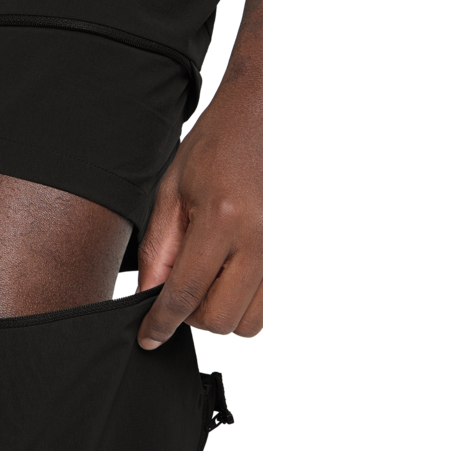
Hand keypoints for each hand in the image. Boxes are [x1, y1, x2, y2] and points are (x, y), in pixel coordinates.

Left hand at [136, 76, 262, 346]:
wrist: (268, 112)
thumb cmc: (218, 144)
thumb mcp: (173, 190)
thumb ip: (159, 248)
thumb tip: (149, 295)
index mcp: (222, 220)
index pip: (185, 293)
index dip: (162, 323)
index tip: (150, 337)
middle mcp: (260, 239)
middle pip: (221, 319)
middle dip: (193, 315)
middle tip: (183, 287)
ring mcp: (285, 248)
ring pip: (252, 321)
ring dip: (224, 311)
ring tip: (212, 277)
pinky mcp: (300, 250)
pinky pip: (273, 303)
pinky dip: (249, 301)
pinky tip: (235, 272)